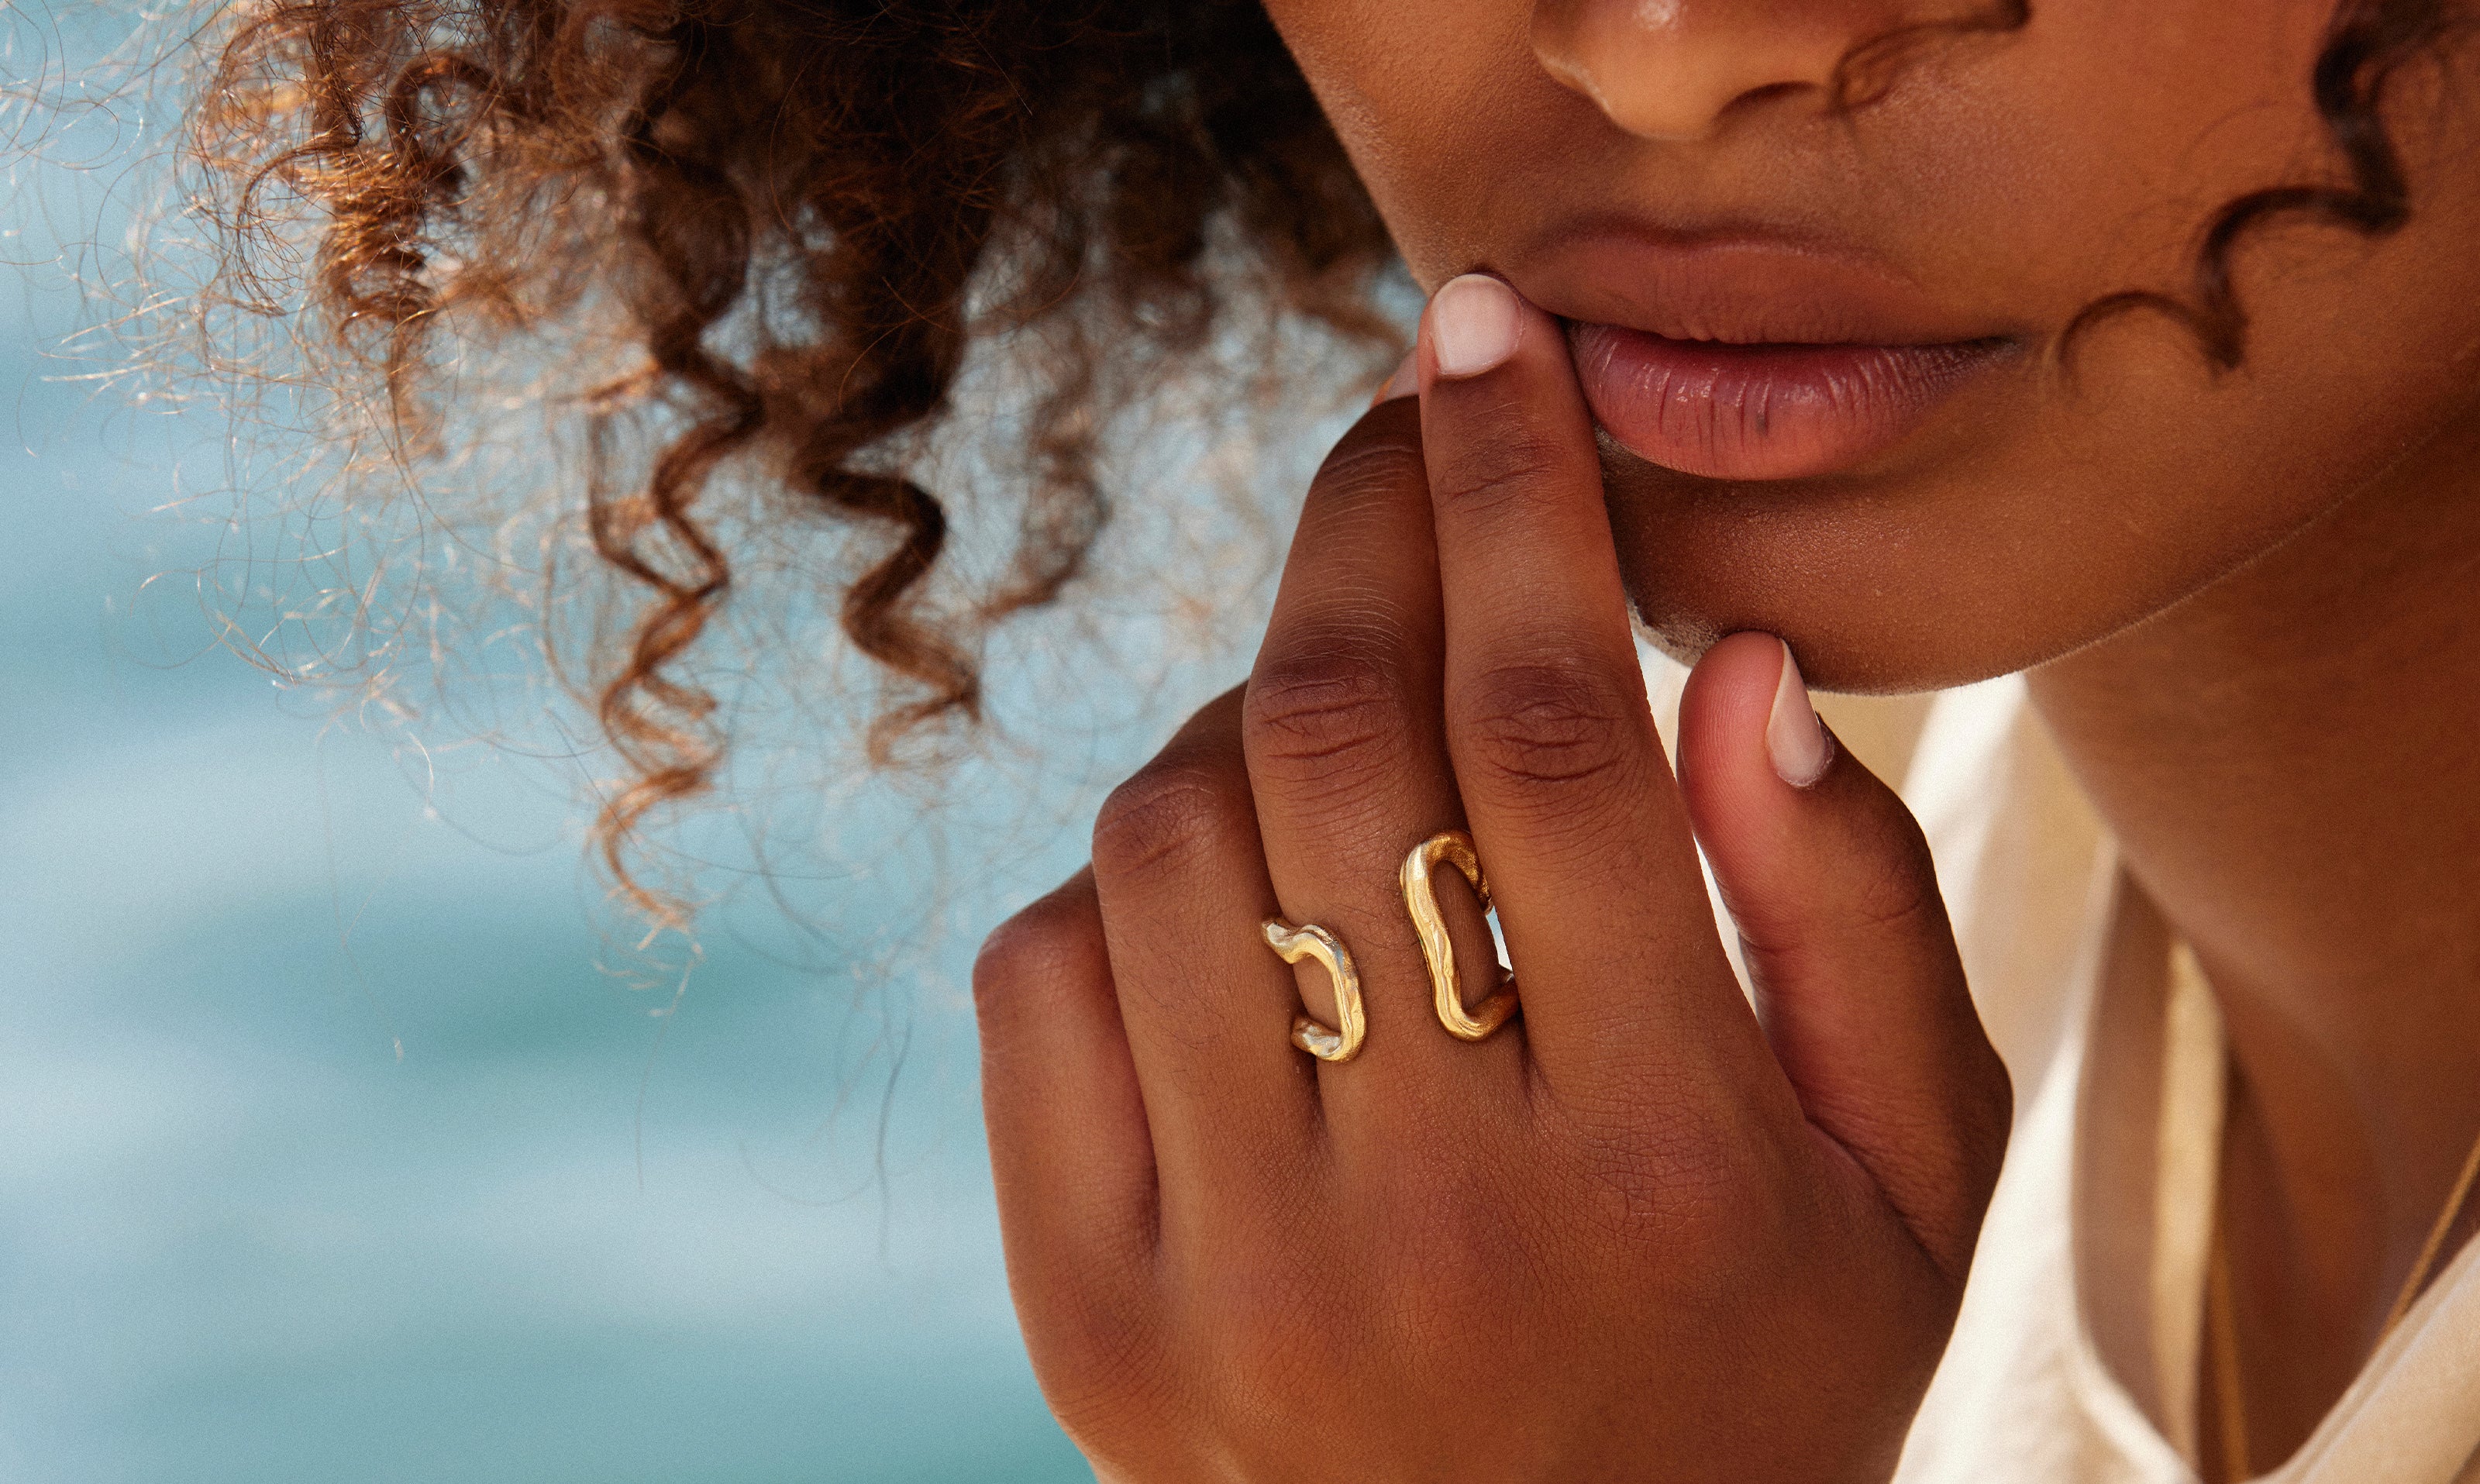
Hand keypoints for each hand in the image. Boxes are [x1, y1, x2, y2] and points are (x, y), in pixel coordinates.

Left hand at [973, 276, 2010, 1482]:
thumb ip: (1854, 919)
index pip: (1551, 732)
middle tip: (1397, 436)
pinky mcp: (1087, 1316)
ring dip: (1249, 715)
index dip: (1513, 490)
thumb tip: (1725, 663)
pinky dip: (1123, 879)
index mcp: (1658, 1162)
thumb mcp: (1915, 1186)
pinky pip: (1038, 977)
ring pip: (1166, 837)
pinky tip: (1235, 910)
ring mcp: (1227, 1273)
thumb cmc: (1765, 1395)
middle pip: (1334, 742)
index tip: (1482, 336)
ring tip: (1342, 731)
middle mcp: (1421, 1214)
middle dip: (1362, 527)